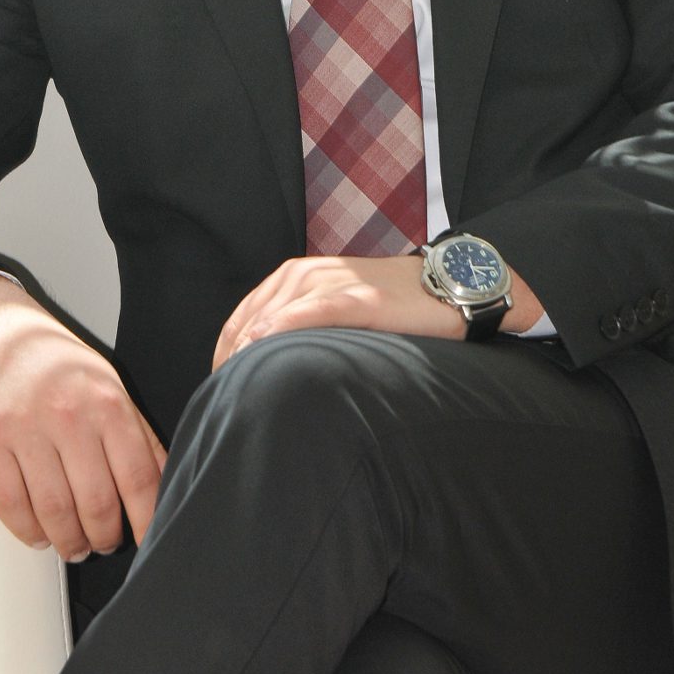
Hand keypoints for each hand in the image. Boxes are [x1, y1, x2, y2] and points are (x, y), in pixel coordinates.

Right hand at [0, 274, 166, 560]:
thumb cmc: (54, 363)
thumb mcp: (106, 384)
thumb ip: (136, 432)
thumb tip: (165, 485)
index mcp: (108, 401)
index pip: (139, 477)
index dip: (146, 520)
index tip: (146, 540)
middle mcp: (69, 413)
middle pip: (97, 503)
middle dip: (103, 537)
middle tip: (102, 544)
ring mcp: (25, 427)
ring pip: (54, 511)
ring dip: (67, 541)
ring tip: (73, 545)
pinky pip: (11, 504)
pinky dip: (28, 531)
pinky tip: (38, 534)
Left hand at [212, 254, 542, 368]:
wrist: (454, 286)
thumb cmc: (398, 307)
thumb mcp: (342, 311)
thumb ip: (307, 328)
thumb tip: (274, 371)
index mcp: (299, 277)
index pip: (243, 316)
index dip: (225, 353)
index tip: (219, 390)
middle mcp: (309, 274)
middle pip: (250, 318)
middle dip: (230, 358)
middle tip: (223, 399)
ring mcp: (338, 283)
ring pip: (274, 313)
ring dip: (248, 348)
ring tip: (232, 384)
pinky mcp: (365, 297)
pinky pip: (315, 310)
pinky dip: (286, 325)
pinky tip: (265, 344)